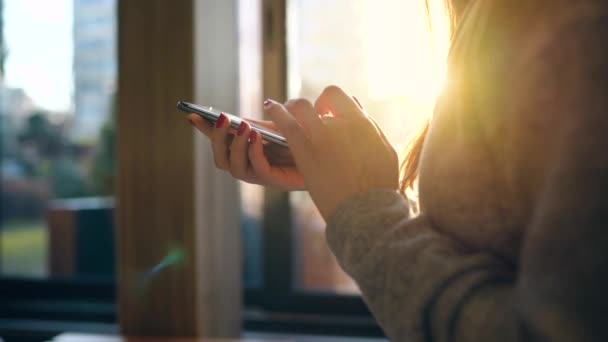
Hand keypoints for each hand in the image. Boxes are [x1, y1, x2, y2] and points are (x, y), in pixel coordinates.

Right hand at [187, 111, 303, 189]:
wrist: (326, 157)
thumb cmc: (302, 141)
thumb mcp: (281, 125)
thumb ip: (268, 119)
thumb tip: (259, 108)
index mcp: (243, 149)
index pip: (218, 141)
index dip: (204, 130)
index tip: (192, 114)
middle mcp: (246, 164)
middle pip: (220, 157)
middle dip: (217, 137)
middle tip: (223, 118)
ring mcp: (257, 174)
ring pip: (233, 166)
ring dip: (235, 145)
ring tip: (243, 127)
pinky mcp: (273, 181)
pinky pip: (256, 169)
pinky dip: (253, 152)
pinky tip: (256, 137)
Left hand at [264, 85, 398, 219]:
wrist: (366, 211)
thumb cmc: (379, 186)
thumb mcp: (384, 151)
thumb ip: (370, 128)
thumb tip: (358, 110)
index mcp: (361, 122)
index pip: (338, 97)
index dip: (329, 103)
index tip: (324, 113)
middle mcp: (341, 124)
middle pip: (319, 103)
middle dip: (310, 108)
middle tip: (303, 116)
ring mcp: (322, 136)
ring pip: (300, 108)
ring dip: (289, 106)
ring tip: (277, 107)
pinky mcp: (305, 152)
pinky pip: (286, 124)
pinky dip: (276, 112)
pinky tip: (268, 107)